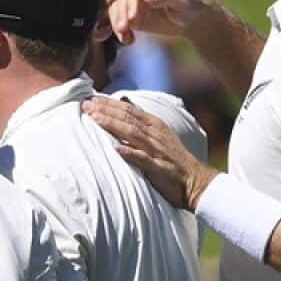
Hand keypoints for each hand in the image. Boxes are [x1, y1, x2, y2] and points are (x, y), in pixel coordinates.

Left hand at [81, 96, 216, 210]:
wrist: (195, 181)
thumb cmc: (172, 160)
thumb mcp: (158, 136)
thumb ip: (141, 123)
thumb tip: (124, 105)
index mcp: (154, 125)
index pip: (128, 109)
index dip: (109, 103)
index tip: (90, 98)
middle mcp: (154, 134)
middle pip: (126, 117)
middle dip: (105, 109)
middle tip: (85, 104)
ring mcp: (156, 150)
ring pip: (131, 133)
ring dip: (112, 124)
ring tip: (94, 119)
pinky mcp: (158, 167)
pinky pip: (142, 159)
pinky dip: (129, 153)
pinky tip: (116, 149)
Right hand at [106, 0, 205, 44]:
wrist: (190, 20)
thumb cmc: (190, 5)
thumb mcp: (181, 0)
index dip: (131, 0)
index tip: (132, 17)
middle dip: (120, 15)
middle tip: (123, 30)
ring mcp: (133, 1)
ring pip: (116, 9)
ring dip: (117, 24)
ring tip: (125, 38)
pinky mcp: (130, 15)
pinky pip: (118, 21)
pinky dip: (119, 31)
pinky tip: (127, 39)